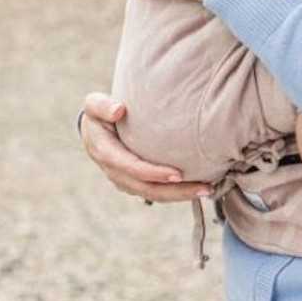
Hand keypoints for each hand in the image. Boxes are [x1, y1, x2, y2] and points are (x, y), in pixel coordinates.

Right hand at [79, 93, 212, 202]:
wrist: (95, 129)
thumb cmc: (99, 112)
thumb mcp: (94, 104)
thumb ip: (102, 106)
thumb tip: (118, 110)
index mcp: (104, 153)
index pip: (131, 167)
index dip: (153, 173)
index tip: (178, 174)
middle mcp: (114, 172)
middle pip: (147, 188)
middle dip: (175, 191)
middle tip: (204, 188)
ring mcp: (125, 181)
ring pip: (154, 194)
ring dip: (180, 195)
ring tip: (208, 190)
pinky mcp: (135, 183)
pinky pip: (157, 192)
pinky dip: (176, 192)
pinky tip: (197, 187)